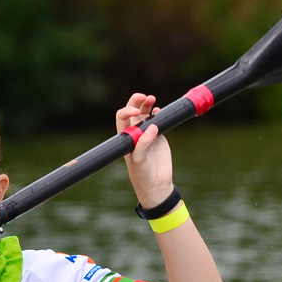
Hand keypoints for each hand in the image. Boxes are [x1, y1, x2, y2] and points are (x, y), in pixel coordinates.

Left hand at [116, 93, 174, 208]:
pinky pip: (158, 119)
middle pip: (133, 110)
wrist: (157, 183)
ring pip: (145, 112)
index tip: (136, 113)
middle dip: (136, 102)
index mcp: (125, 137)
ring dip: (147, 104)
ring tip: (152, 100)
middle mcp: (134, 132)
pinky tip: (160, 111)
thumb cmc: (141, 174)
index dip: (127, 111)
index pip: (122, 118)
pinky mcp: (159, 134)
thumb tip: (153, 126)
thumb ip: (143, 144)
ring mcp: (147, 132)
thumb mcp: (139, 160)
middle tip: (144, 97)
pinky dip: (159, 113)